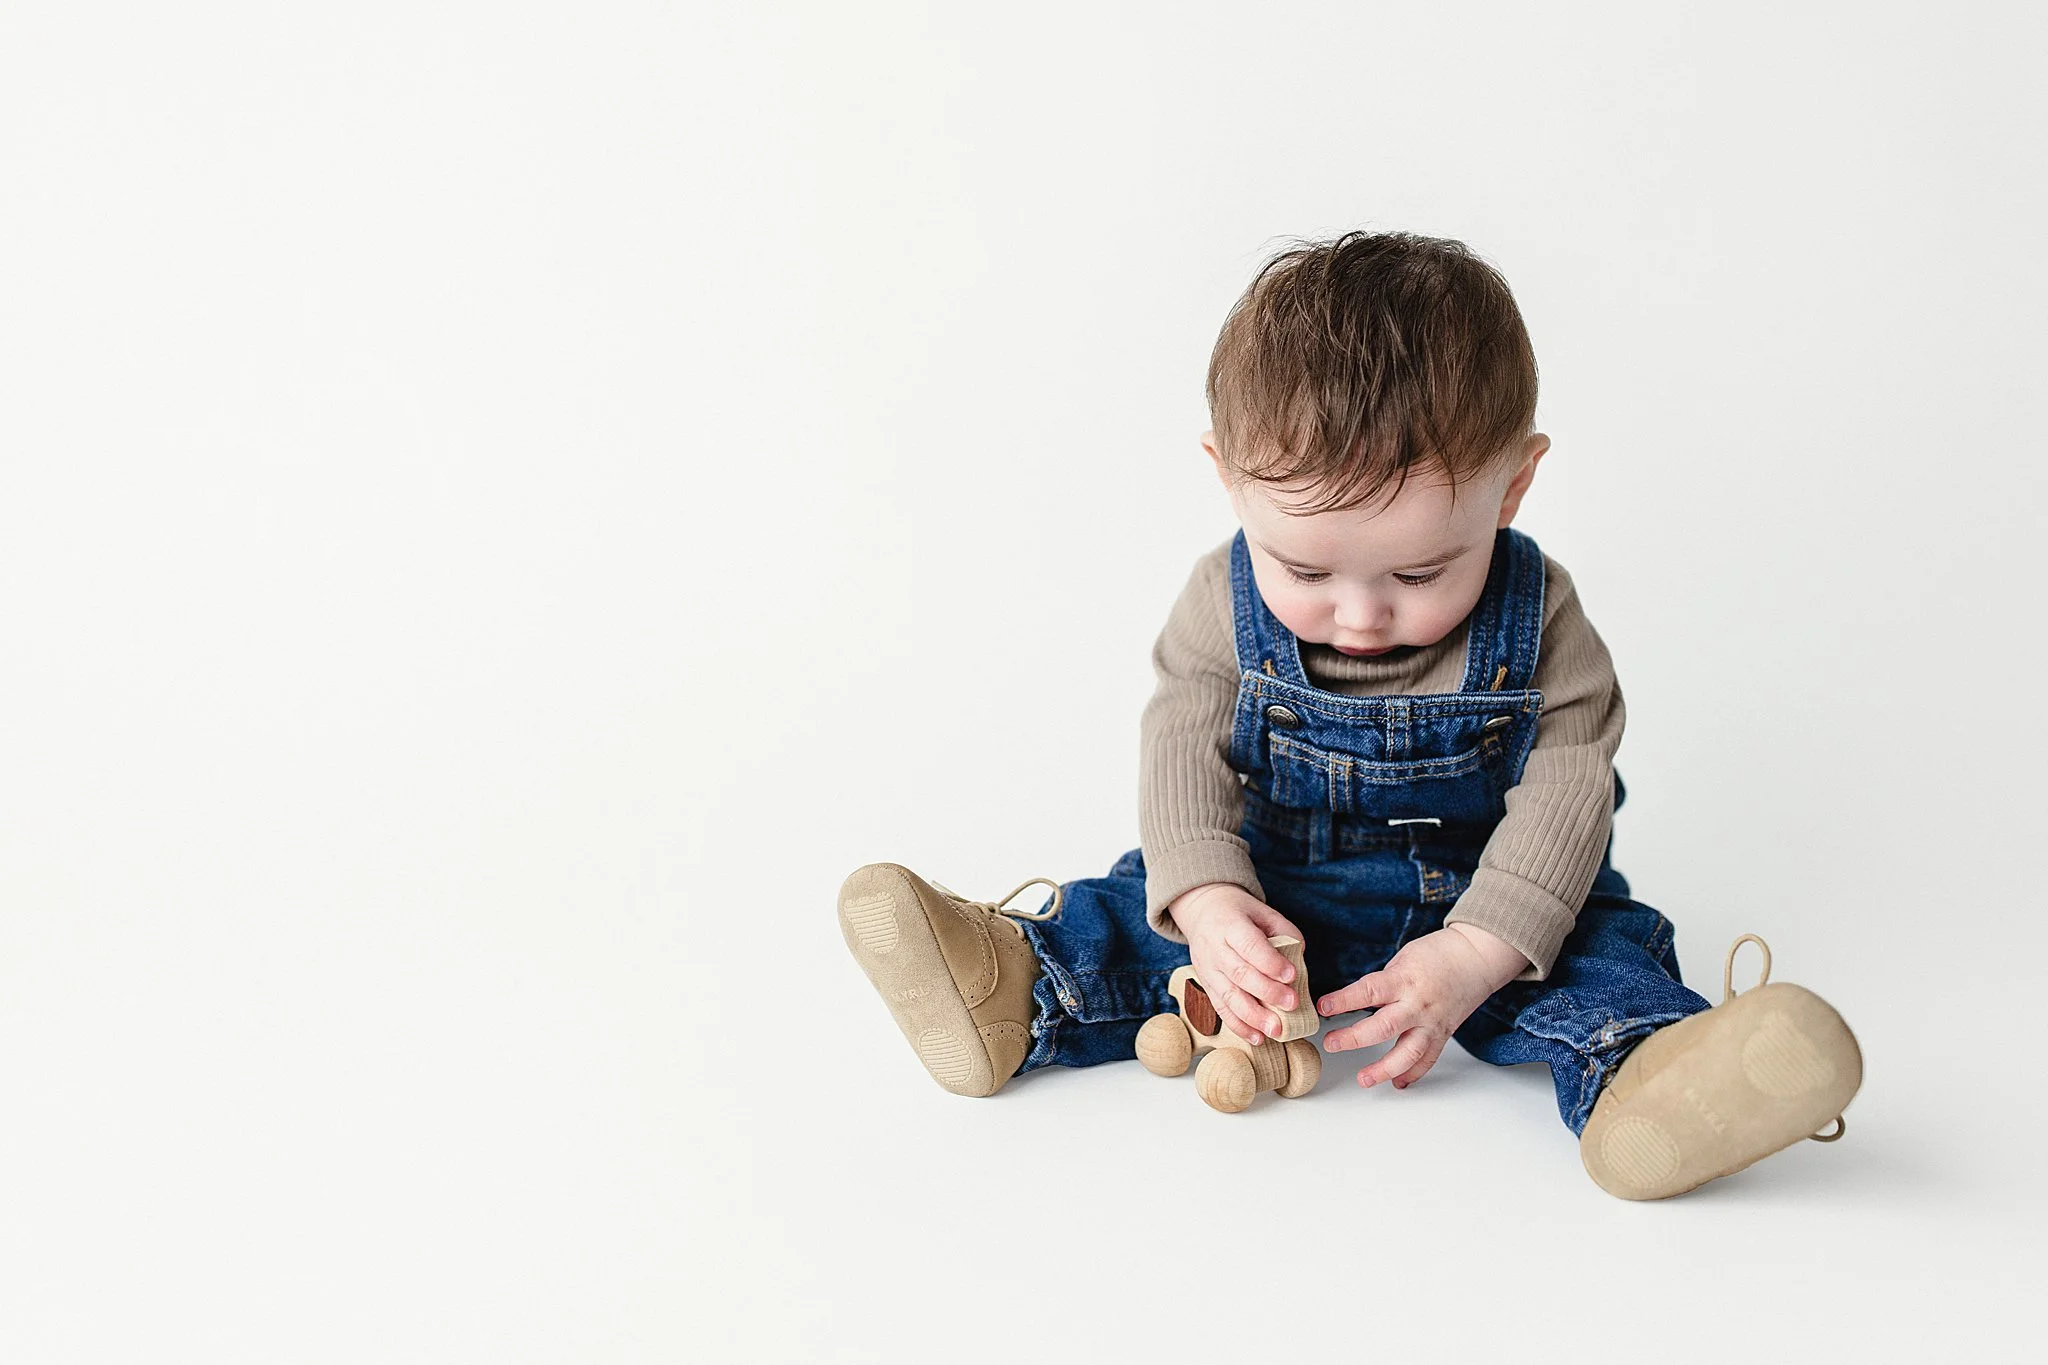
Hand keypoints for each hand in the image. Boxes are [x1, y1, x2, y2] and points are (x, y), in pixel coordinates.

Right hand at [1168, 883, 1305, 1047]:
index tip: (1291, 975)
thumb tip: (1301, 958)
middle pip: (1239, 973)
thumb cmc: (1239, 913)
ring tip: (1275, 1030)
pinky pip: (1220, 1009)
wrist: (1202, 911)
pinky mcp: (1206, 984)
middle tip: (1291, 1004)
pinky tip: (1257, 1037)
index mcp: (1230, 925)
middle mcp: (1215, 948)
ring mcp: (1208, 968)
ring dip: (1253, 1017)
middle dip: (1267, 992)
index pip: (1249, 945)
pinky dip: (1239, 1026)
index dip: (1270, 962)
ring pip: (1228, 996)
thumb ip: (1285, 932)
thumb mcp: (1263, 911)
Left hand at [1316, 923, 1529, 1088]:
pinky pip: (1428, 1060)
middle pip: (1384, 1027)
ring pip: (1408, 1054)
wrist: (1477, 957)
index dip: (1343, 1001)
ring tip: (1364, 1079)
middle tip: (1331, 1044)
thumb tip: (1357, 1001)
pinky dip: (1413, 1074)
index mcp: (1405, 980)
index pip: (1368, 992)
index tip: (1323, 1008)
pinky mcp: (1443, 1034)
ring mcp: (1432, 1023)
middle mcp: (1418, 1005)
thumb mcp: (1403, 959)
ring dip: (1384, 1069)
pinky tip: (1397, 1083)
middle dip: (1354, 1039)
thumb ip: (1384, 983)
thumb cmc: (1439, 953)